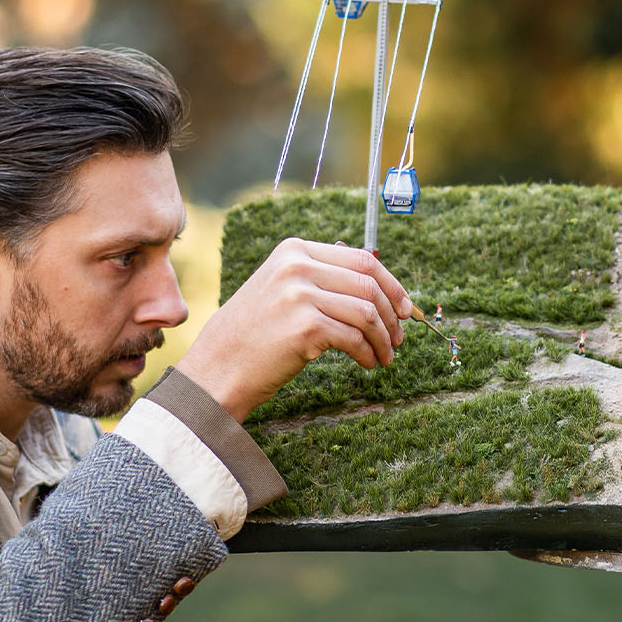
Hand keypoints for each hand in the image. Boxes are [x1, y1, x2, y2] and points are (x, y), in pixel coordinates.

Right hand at [174, 238, 411, 420]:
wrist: (216, 370)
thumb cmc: (251, 337)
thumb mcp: (279, 290)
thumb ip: (318, 277)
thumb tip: (372, 277)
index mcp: (294, 251)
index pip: (361, 258)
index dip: (391, 283)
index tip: (404, 306)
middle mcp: (297, 266)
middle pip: (368, 282)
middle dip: (393, 311)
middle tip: (400, 336)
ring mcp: (300, 295)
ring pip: (366, 311)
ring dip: (383, 337)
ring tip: (385, 356)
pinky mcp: (306, 327)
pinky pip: (355, 338)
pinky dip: (369, 352)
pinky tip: (369, 363)